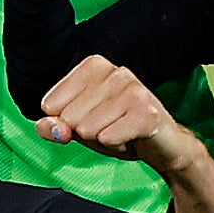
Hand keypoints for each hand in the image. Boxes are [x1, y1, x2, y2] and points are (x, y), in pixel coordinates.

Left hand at [29, 54, 198, 174]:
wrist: (163, 145)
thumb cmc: (118, 129)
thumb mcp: (78, 127)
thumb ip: (54, 126)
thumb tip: (50, 127)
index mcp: (93, 67)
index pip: (50, 105)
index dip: (66, 122)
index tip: (90, 119)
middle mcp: (114, 71)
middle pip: (68, 118)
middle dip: (85, 132)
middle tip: (110, 127)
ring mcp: (132, 89)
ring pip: (87, 129)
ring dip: (103, 139)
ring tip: (122, 131)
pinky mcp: (147, 112)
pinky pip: (108, 138)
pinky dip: (116, 145)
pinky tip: (132, 137)